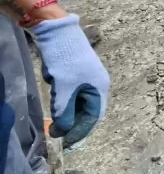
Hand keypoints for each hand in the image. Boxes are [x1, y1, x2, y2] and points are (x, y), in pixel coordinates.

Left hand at [29, 13, 109, 144]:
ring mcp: (88, 78)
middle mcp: (97, 85)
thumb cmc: (66, 61)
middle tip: (57, 132)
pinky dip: (65, 100)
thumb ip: (64, 114)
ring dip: (68, 112)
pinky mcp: (78, 72)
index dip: (80, 132)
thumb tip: (62, 132)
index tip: (66, 141)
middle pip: (87, 111)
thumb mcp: (64, 91)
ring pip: (79, 102)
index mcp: (100, 89)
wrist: (58, 32)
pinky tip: (56, 100)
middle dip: (73, 123)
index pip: (93, 118)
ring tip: (55, 119)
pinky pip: (73, 92)